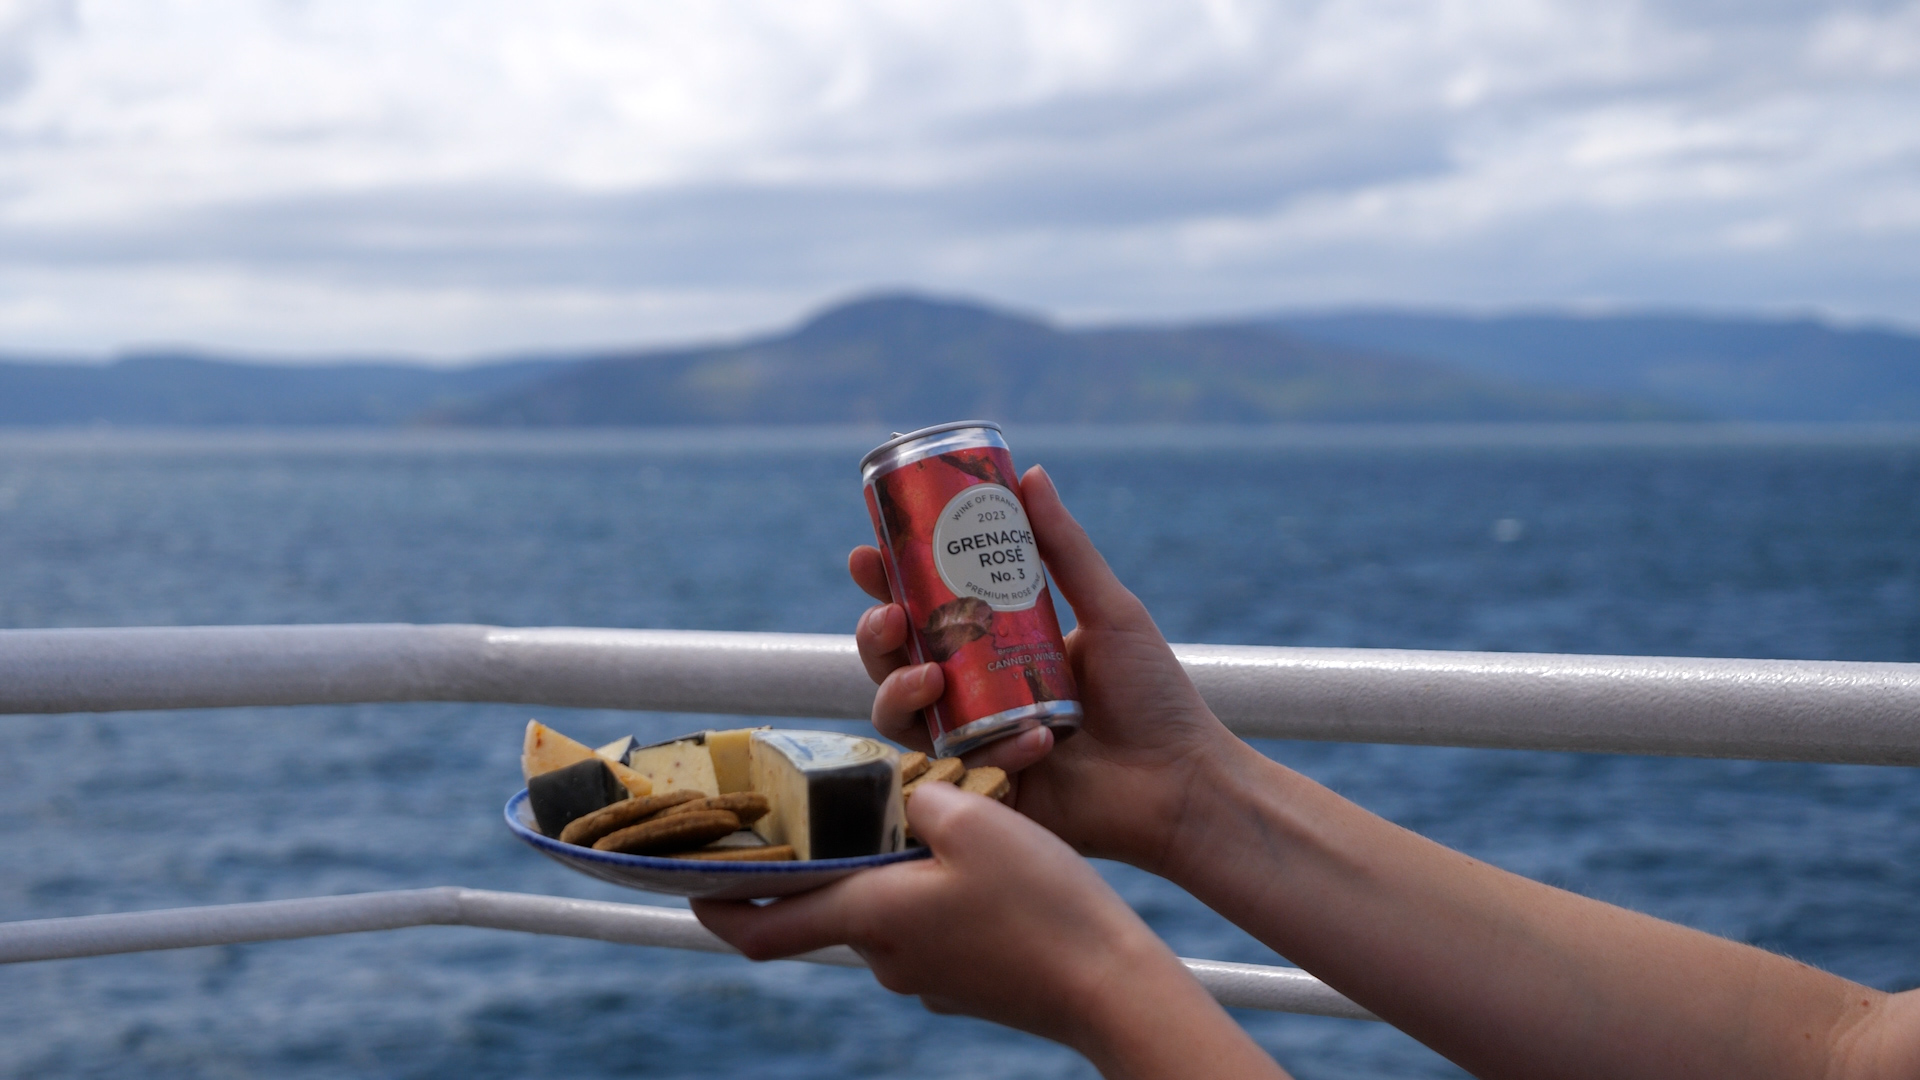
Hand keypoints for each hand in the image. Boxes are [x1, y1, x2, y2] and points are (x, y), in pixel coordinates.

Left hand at [693, 782, 1289, 1079]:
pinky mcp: (969, 983)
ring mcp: (928, 976)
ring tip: (942, 823)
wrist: (1110, 985)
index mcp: (869, 914)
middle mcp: (885, 954)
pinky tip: (987, 866)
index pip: (761, 927)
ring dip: (898, 873)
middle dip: (835, 860)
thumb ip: (918, 798)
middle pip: (835, 904)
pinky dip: (940, 896)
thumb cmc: (1039, 901)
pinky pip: (936, 929)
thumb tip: (898, 797)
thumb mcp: (974, 818)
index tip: (689, 882)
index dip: (717, 905)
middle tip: (844, 812)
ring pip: (891, 913)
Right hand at [851, 464, 1248, 872]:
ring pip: (898, 718)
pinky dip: (993, 750)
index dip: (884, 584)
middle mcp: (973, 694)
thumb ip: (1066, 549)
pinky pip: (958, 770)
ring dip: (898, 693)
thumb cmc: (1155, 697)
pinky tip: (1037, 741)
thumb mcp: (1110, 611)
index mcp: (993, 647)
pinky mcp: (987, 791)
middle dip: (874, 637)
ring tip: (931, 682)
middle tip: (890, 618)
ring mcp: (975, 744)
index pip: (922, 610)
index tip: (868, 556)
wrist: (1183, 781)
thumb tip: (1029, 475)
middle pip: (892, 662)